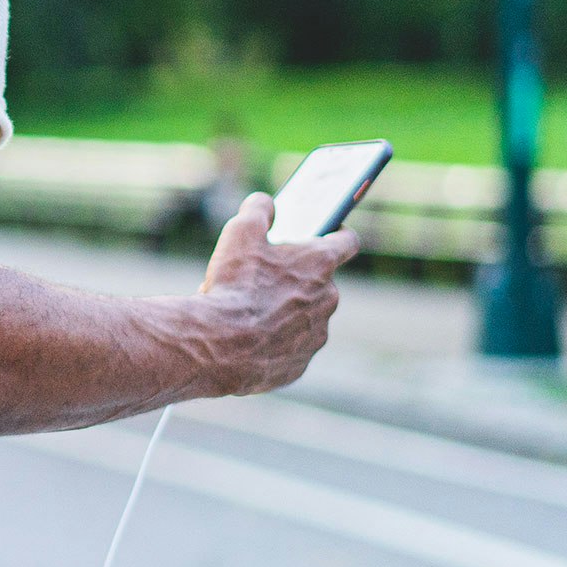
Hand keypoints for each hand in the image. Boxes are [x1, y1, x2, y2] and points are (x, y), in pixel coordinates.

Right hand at [195, 191, 357, 396]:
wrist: (218, 344)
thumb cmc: (233, 285)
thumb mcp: (239, 233)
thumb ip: (257, 210)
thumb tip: (265, 203)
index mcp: (320, 263)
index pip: (347, 242)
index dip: (339, 234)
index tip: (330, 232)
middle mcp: (329, 298)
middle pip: (321, 283)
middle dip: (297, 280)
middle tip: (264, 277)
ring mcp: (317, 334)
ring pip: (305, 318)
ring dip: (285, 312)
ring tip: (246, 311)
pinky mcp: (300, 363)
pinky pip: (290, 347)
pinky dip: (274, 342)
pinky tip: (247, 338)